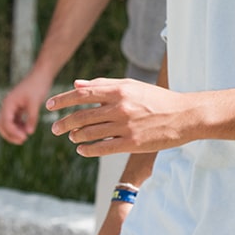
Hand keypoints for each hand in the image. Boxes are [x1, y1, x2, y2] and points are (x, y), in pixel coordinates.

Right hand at [0, 71, 52, 143]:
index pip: (5, 122)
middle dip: (10, 134)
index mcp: (8, 103)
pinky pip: (15, 119)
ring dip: (14, 131)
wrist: (42, 73)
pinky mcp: (18, 106)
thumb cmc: (38, 85)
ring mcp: (12, 105)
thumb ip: (32, 118)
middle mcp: (7, 105)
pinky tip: (28, 129)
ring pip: (8, 123)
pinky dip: (19, 125)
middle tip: (22, 140)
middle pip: (2, 124)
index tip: (24, 138)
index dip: (13, 132)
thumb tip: (29, 132)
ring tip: (25, 137)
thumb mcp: (35, 102)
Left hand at [48, 78, 192, 155]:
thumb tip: (76, 85)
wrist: (185, 115)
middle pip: (81, 116)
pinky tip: (82, 149)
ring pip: (89, 133)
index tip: (49, 106)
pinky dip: (87, 150)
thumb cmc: (158, 99)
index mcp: (121, 91)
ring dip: (75, 136)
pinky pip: (101, 148)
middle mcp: (121, 107)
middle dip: (64, 123)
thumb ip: (104, 84)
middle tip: (55, 128)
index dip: (62, 100)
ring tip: (73, 137)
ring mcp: (125, 126)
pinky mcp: (131, 143)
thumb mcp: (132, 86)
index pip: (83, 94)